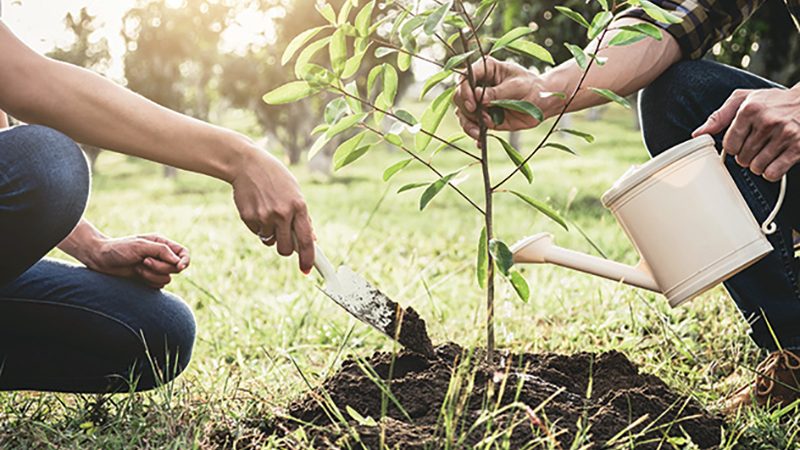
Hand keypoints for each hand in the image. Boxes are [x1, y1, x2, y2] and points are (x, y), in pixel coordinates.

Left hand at [87, 234, 189, 288]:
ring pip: (167, 278)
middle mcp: (161, 256)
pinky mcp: (149, 279)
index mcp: (162, 244)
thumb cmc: (119, 249)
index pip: (183, 253)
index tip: (179, 266)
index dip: (185, 261)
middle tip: (144, 262)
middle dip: (160, 267)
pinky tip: (136, 275)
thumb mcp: (141, 246)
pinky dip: (148, 282)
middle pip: (176, 268)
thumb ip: (162, 251)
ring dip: (152, 275)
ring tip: (137, 268)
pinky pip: (158, 285)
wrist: (100, 260)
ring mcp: (155, 269)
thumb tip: (179, 261)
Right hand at [231, 148, 314, 273]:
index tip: (306, 270)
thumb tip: (311, 240)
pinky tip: (257, 208)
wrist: (247, 164)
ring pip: (270, 241)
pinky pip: (257, 233)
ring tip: (268, 212)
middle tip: (284, 239)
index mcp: (298, 206)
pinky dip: (258, 227)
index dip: (308, 259)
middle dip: (286, 249)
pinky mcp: (249, 217)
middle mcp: (282, 214)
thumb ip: (303, 217)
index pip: (306, 240)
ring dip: (270, 234)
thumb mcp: (295, 192)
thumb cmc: (275, 178)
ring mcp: (264, 216)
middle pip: (286, 249)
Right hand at [454, 57, 554, 140]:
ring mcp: (479, 103)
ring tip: (479, 133)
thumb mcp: (517, 86)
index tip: (472, 103)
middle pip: (459, 96)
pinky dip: (475, 134)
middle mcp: (478, 85)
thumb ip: (497, 92)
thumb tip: (477, 97)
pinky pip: (473, 126)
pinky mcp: (484, 117)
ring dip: (468, 124)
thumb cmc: (532, 87)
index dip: (464, 90)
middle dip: (466, 108)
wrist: (542, 103)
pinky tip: (480, 142)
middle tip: (477, 115)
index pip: (466, 77)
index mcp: (486, 69)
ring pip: (463, 113)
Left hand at [694, 87, 799, 181]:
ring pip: (756, 167)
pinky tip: (776, 160)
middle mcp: (768, 121)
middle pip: (742, 158)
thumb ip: (718, 116)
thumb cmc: (772, 102)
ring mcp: (785, 135)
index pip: (729, 144)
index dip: (733, 147)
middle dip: (746, 156)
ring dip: (758, 164)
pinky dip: (771, 172)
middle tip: (756, 145)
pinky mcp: (798, 147)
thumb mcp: (743, 100)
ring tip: (766, 151)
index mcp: (750, 109)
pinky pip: (773, 173)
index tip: (741, 141)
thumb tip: (697, 135)